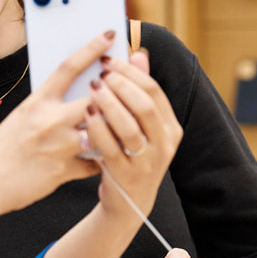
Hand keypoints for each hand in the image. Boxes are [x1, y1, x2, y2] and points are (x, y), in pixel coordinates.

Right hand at [0, 32, 114, 223]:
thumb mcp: (21, 118)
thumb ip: (47, 106)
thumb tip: (73, 94)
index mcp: (36, 102)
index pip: (68, 67)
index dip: (91, 49)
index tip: (108, 35)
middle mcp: (49, 120)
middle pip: (95, 98)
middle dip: (114, 93)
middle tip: (128, 88)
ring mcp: (58, 146)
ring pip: (101, 131)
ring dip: (112, 129)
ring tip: (123, 127)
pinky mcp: (63, 170)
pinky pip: (94, 164)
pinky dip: (101, 162)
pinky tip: (105, 160)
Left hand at [83, 49, 182, 218]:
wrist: (128, 202)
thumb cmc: (130, 154)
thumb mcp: (141, 126)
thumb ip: (139, 91)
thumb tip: (139, 55)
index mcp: (170, 128)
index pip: (154, 90)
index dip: (129, 72)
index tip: (107, 59)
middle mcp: (164, 145)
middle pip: (145, 106)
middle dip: (120, 85)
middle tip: (99, 74)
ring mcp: (147, 163)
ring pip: (130, 127)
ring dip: (109, 105)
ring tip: (92, 90)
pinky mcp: (126, 177)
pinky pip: (111, 149)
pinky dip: (98, 130)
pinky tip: (86, 115)